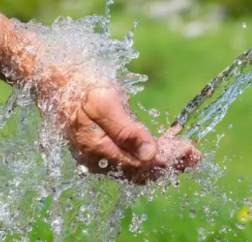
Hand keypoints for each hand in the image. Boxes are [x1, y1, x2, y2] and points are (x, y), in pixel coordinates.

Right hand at [64, 85, 201, 183]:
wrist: (57, 80)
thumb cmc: (81, 86)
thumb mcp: (103, 102)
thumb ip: (125, 130)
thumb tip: (150, 154)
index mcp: (97, 151)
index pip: (140, 165)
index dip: (167, 160)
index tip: (189, 151)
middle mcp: (99, 160)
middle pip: (141, 170)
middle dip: (171, 163)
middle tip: (195, 155)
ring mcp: (101, 156)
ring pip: (139, 165)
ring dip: (165, 159)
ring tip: (188, 153)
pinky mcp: (105, 148)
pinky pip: (132, 156)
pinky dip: (153, 152)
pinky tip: (168, 142)